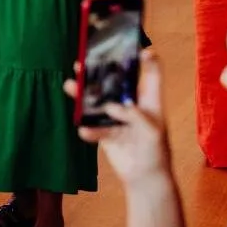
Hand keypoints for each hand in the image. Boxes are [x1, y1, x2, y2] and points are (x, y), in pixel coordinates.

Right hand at [69, 51, 172, 193]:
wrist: (144, 178)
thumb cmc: (156, 152)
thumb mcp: (151, 131)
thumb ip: (133, 116)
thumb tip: (110, 106)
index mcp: (150, 101)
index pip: (151, 75)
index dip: (147, 60)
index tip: (139, 48)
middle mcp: (131, 105)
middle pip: (115, 83)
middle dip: (100, 71)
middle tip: (82, 62)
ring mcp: (116, 118)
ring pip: (97, 102)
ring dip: (83, 94)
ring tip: (69, 85)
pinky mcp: (105, 133)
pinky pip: (92, 127)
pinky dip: (87, 129)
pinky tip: (84, 131)